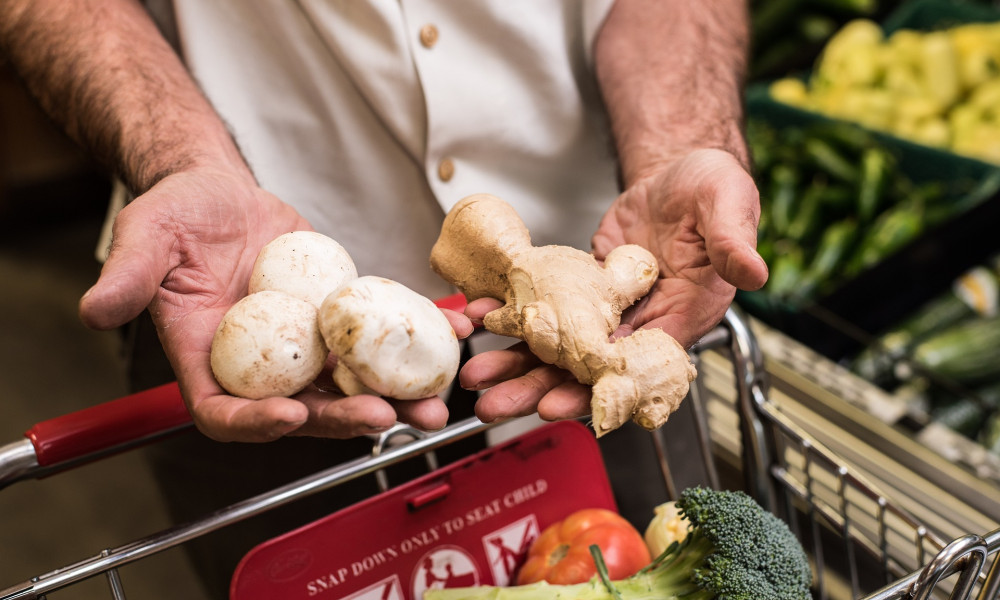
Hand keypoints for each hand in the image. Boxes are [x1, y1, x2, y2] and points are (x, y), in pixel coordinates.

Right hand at [79, 168, 471, 440]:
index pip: (226, 412)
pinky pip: (378, 335)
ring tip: (436, 402)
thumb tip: (97, 309)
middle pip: (304, 409)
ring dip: (396, 395)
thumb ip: (128, 277)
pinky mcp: (339, 318)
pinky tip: (455, 329)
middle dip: (346, 419)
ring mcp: (305, 346)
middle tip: (387, 418)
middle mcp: (262, 365)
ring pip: (352, 382)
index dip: (256, 423)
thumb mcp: (146, 239)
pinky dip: (417, 336)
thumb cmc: (177, 217)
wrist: (220, 195)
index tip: (289, 415)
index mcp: (210, 362)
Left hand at [462, 149, 767, 423]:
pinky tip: (480, 320)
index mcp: (682, 315)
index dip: (598, 391)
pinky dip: (514, 317)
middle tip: (496, 405)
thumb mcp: (728, 203)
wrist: (679, 173)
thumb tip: (752, 271)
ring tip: (477, 376)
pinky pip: (547, 310)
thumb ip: (733, 240)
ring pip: (560, 347)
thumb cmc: (713, 189)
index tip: (559, 407)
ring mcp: (609, 309)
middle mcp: (643, 322)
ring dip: (519, 363)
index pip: (637, 368)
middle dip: (540, 388)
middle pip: (587, 369)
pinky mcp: (583, 289)